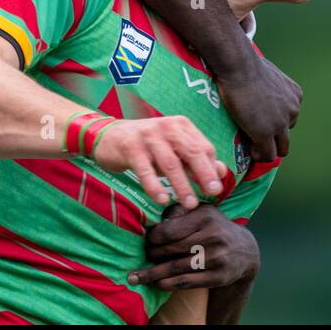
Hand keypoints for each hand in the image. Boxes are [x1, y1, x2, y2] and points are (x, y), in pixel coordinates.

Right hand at [93, 116, 228, 208]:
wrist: (108, 136)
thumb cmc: (147, 146)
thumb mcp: (173, 150)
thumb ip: (196, 160)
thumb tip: (221, 172)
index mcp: (181, 125)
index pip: (203, 147)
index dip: (212, 168)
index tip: (217, 188)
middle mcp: (167, 127)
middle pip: (191, 151)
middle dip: (204, 174)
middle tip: (213, 194)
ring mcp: (148, 136)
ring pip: (170, 163)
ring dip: (182, 185)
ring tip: (190, 204)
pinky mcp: (130, 147)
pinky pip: (145, 169)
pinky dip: (155, 186)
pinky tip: (162, 200)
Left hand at [128, 204, 259, 290]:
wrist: (245, 251)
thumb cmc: (215, 228)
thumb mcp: (203, 212)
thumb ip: (180, 212)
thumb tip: (155, 220)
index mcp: (206, 217)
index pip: (170, 230)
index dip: (153, 237)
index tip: (145, 241)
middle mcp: (213, 236)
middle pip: (171, 249)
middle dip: (151, 256)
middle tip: (140, 258)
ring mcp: (216, 258)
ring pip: (176, 268)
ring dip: (153, 274)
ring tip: (136, 277)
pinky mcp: (218, 276)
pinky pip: (186, 282)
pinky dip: (167, 284)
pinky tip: (157, 283)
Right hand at [217, 56, 300, 161]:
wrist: (239, 67)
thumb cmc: (246, 64)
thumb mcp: (268, 74)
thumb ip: (269, 88)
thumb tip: (257, 90)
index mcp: (295, 95)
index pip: (289, 118)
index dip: (274, 124)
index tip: (259, 123)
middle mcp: (293, 110)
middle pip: (287, 135)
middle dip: (273, 139)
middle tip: (255, 137)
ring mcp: (281, 124)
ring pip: (281, 149)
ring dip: (267, 150)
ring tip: (252, 147)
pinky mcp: (265, 134)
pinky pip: (267, 155)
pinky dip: (258, 155)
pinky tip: (248, 150)